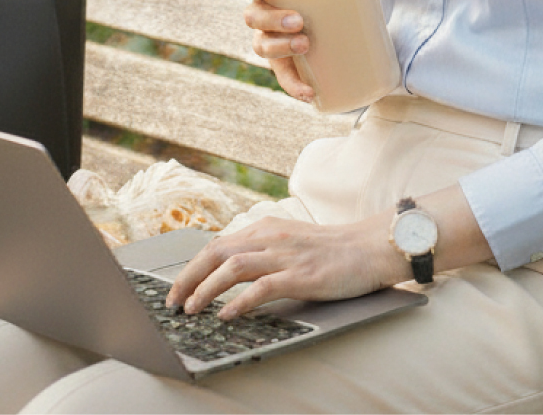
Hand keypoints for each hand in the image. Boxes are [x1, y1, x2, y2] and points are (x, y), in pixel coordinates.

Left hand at [166, 212, 405, 319]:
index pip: (218, 244)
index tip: (177, 288)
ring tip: (192, 309)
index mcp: (265, 227)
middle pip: (216, 252)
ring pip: (232, 267)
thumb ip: (263, 249)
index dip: (193, 266)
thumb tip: (231, 267)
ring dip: (206, 289)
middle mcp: (270, 236)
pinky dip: (239, 302)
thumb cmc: (331, 250)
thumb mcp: (289, 241)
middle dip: (189, 277)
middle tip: (173, 302)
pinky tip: (226, 315)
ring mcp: (284, 255)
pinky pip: (262, 287)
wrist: (369, 248)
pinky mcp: (300, 275)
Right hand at [239, 0, 387, 103]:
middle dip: (272, 19)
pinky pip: (284, 78)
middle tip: (298, 21)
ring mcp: (270, 41)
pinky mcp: (284, 66)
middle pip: (253, 16)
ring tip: (305, 45)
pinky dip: (294, 86)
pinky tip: (309, 92)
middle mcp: (263, 16)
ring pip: (262, 45)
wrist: (333, 26)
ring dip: (280, 46)